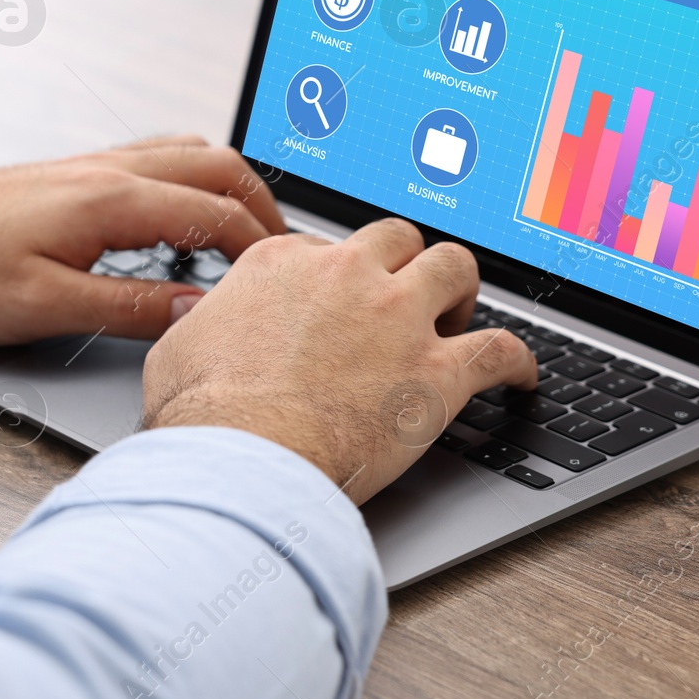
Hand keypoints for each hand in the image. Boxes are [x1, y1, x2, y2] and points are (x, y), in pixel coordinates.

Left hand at [0, 136, 287, 343]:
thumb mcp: (45, 306)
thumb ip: (129, 306)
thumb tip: (196, 309)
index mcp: (110, 199)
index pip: (217, 214)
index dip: (262, 249)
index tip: (286, 281)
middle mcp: (109, 169)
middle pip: (218, 168)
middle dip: (263, 208)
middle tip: (285, 255)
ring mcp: (93, 165)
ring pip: (190, 155)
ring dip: (231, 188)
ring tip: (248, 235)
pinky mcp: (75, 174)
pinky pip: (158, 160)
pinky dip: (194, 181)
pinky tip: (184, 217)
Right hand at [142, 218, 536, 503]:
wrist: (243, 460)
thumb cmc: (203, 416)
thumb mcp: (176, 350)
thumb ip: (198, 324)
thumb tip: (193, 324)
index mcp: (283, 263)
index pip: (325, 247)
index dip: (336, 276)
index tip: (338, 299)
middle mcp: (346, 275)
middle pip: (397, 238)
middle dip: (405, 260)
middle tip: (405, 293)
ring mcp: (397, 319)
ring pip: (456, 266)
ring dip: (462, 289)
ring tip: (460, 313)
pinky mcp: (437, 373)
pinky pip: (501, 349)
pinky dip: (519, 361)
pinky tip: (522, 377)